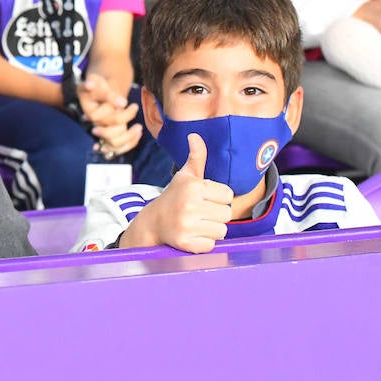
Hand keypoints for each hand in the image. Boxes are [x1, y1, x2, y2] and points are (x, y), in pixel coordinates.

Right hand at [77, 74, 140, 156]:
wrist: (99, 90)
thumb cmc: (97, 85)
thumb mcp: (98, 82)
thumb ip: (107, 93)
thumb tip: (122, 103)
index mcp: (88, 112)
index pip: (97, 117)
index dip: (112, 111)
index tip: (124, 102)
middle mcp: (93, 125)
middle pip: (108, 133)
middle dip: (123, 120)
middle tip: (134, 107)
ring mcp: (102, 133)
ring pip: (114, 143)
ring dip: (129, 136)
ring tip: (139, 127)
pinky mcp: (109, 138)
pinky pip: (119, 148)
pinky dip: (130, 142)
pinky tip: (138, 133)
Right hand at [119, 134, 232, 251]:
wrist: (152, 222)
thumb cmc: (174, 197)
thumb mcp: (185, 176)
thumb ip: (196, 157)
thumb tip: (195, 135)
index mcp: (193, 186)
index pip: (228, 195)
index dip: (219, 198)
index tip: (205, 199)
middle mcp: (189, 204)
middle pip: (227, 214)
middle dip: (216, 214)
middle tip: (200, 213)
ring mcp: (187, 225)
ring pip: (222, 231)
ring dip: (212, 229)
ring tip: (197, 223)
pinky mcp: (186, 243)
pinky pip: (211, 245)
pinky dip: (204, 243)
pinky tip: (193, 235)